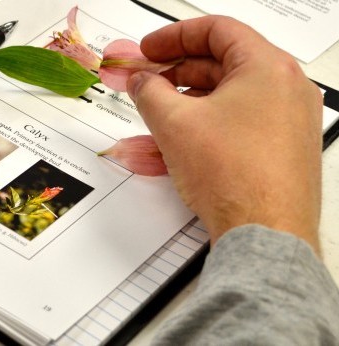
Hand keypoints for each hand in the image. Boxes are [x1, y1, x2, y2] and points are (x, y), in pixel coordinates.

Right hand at [127, 16, 322, 250]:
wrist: (264, 233)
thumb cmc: (233, 176)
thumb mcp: (174, 123)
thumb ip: (149, 92)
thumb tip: (140, 80)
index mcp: (267, 67)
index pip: (216, 30)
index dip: (173, 37)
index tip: (149, 49)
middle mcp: (286, 88)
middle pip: (221, 64)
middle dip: (176, 73)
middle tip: (146, 82)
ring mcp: (288, 120)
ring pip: (228, 97)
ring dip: (187, 102)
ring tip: (155, 115)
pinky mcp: (281, 148)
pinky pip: (238, 123)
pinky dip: (206, 124)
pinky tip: (178, 140)